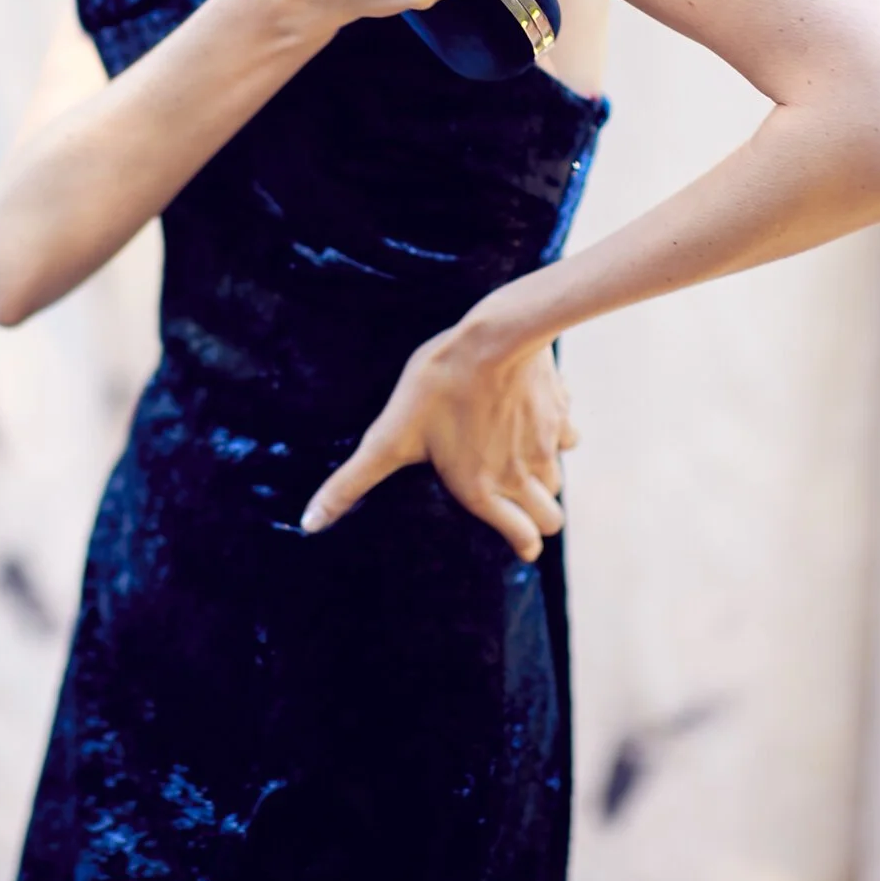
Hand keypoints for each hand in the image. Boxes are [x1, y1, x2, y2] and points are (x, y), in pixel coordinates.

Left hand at [298, 311, 580, 562]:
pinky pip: (569, 436)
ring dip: (546, 478)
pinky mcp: (561, 413)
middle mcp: (522, 476)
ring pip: (560, 480)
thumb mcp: (388, 437)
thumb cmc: (438, 386)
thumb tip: (310, 523)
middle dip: (539, 518)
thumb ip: (352, 483)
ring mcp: (548, 446)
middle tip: (517, 502)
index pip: (525, 540)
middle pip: (552, 520)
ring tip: (519, 461)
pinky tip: (533, 418)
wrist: (495, 336)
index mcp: (483, 490)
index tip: (517, 540)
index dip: (522, 544)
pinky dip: (557, 434)